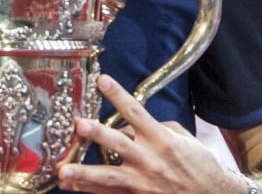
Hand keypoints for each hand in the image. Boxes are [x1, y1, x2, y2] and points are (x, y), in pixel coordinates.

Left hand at [57, 74, 236, 193]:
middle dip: (98, 135)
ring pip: (109, 178)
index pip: (135, 111)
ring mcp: (143, 182)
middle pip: (119, 144)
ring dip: (84, 175)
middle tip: (80, 126)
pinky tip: (73, 187)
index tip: (101, 80)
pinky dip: (92, 191)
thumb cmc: (198, 164)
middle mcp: (150, 160)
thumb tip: (130, 123)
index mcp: (160, 139)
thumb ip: (154, 127)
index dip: (117, 94)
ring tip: (64, 171)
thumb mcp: (180, 137)